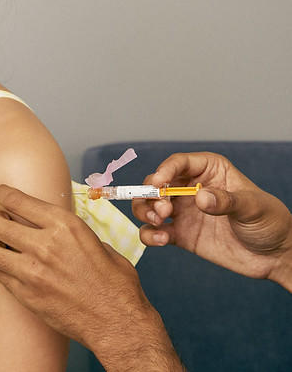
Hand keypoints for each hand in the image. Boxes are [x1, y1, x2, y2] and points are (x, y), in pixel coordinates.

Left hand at [0, 185, 181, 370]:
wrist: (116, 323)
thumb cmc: (114, 284)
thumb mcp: (97, 243)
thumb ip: (69, 233)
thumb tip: (53, 228)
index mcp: (64, 225)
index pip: (16, 200)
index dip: (3, 194)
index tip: (0, 195)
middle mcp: (44, 244)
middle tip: (0, 224)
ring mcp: (31, 271)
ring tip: (2, 248)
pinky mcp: (25, 294)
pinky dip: (0, 268)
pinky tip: (9, 267)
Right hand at [135, 152, 291, 289]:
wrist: (274, 257)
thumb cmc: (270, 223)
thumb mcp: (254, 207)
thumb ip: (227, 201)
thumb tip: (200, 198)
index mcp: (209, 171)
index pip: (179, 163)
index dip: (164, 170)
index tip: (159, 184)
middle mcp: (190, 188)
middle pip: (156, 184)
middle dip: (151, 195)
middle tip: (163, 210)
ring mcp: (183, 211)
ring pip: (148, 205)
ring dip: (145, 211)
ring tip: (159, 222)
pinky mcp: (179, 234)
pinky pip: (154, 231)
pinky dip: (150, 234)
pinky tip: (161, 240)